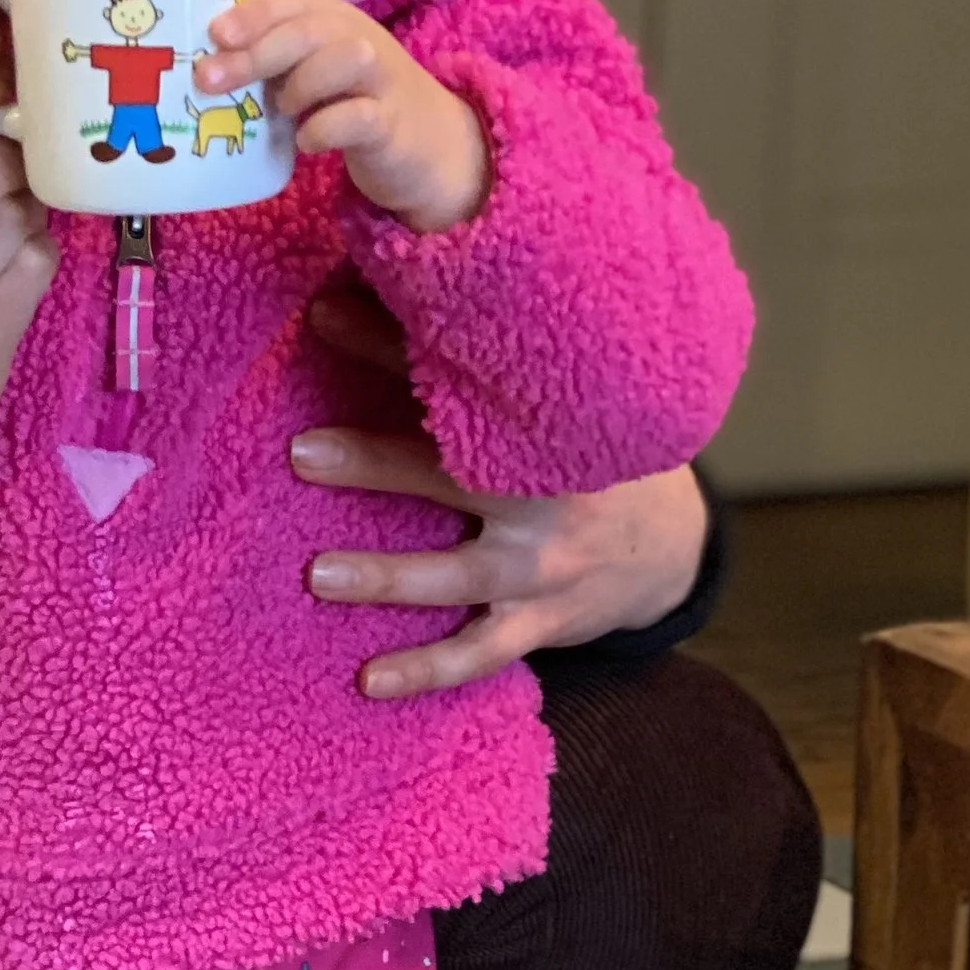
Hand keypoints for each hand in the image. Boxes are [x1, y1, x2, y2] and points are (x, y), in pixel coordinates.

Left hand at [199, 0, 486, 231]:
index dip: (256, 11)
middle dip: (256, 52)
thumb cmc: (346, 99)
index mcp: (333, 17)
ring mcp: (380, 79)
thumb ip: (266, 58)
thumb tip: (198, 66)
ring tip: (281, 109)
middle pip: (311, 29)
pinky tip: (305, 141)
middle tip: (209, 79)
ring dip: (301, 84)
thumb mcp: (305, 67)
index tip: (216, 33)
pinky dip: (325, 128)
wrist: (421, 142)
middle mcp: (360, 37)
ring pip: (345, 59)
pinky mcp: (391, 124)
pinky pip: (360, 117)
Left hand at [292, 283, 710, 697]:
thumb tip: (382, 288)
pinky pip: (480, 651)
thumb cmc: (585, 459)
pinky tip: (368, 681)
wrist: (669, 543)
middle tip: (301, 451)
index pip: (463, 380)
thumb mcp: (550, 407)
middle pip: (458, 475)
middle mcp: (547, 496)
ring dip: (390, 577)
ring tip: (319, 576)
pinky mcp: (541, 621)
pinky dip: (427, 670)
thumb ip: (477, 363)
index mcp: (545, 429)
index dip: (391, 344)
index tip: (322, 314)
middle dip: (379, 463)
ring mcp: (543, 566)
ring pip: (461, 575)